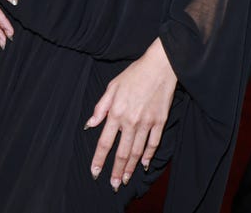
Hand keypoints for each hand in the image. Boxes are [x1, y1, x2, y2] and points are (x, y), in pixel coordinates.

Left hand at [85, 38, 176, 190]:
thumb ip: (101, 107)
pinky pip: (153, 143)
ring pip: (137, 151)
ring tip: (126, 179)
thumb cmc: (135, 74)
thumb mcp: (112, 86)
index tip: (95, 172)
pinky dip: (148, 155)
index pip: (105, 142)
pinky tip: (144, 164)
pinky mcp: (160, 121)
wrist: (160, 66)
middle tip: (114, 184)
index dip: (99, 159)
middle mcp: (131, 121)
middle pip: (122, 152)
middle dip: (116, 171)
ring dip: (131, 167)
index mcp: (116, 112)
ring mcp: (147, 122)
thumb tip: (90, 124)